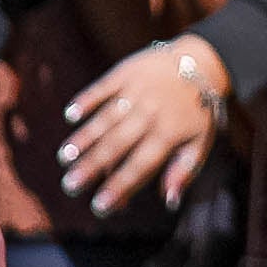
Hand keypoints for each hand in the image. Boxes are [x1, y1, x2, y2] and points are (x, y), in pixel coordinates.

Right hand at [57, 36, 228, 211]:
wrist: (202, 60)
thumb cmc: (199, 109)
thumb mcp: (200, 142)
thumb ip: (183, 171)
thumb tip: (168, 201)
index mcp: (169, 134)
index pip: (140, 166)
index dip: (119, 186)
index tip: (100, 205)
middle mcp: (150, 114)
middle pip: (117, 144)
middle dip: (92, 167)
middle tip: (70, 186)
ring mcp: (136, 92)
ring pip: (105, 119)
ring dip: (84, 138)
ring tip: (64, 158)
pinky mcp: (126, 73)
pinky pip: (102, 88)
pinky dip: (86, 101)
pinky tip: (70, 115)